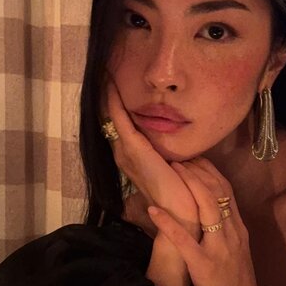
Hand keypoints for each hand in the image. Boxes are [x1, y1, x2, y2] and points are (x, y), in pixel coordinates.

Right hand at [102, 79, 199, 237]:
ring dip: (107, 94)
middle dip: (108, 97)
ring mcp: (127, 152)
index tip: (114, 86)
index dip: (115, 107)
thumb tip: (175, 144)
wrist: (181, 213)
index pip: (120, 127)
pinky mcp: (134, 149)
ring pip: (111, 116)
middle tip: (104, 73)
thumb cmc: (181, 195)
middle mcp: (125, 155)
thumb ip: (168, 155)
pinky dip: (113, 100)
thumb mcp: (173, 168)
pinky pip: (119, 118)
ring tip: (104, 73)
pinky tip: (110, 83)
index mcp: (133, 159)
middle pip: (111, 120)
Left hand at [147, 158, 274, 285]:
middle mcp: (232, 235)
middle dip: (197, 171)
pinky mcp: (205, 268)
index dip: (209, 171)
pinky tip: (152, 210)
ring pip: (207, 208)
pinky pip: (185, 240)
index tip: (192, 157)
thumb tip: (206, 220)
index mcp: (239, 232)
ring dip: (187, 186)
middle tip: (176, 156)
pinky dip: (168, 223)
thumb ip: (224, 238)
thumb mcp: (235, 258)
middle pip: (217, 192)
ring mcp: (220, 250)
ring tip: (169, 170)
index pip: (227, 191)